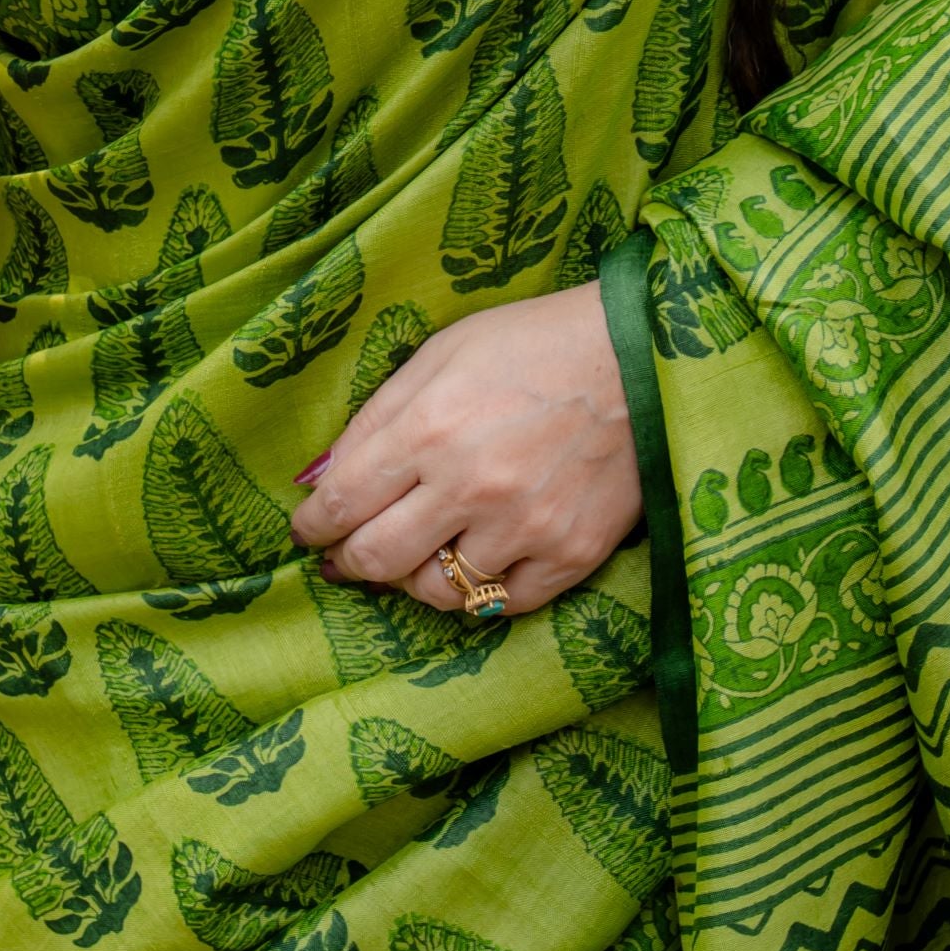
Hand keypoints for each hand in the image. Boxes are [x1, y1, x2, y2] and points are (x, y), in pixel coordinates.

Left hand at [286, 282, 636, 620]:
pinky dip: (479, 592)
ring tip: (422, 552)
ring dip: (416, 577)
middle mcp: (470, 487)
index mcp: (429, 428)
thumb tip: (320, 479)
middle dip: (349, 563)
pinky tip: (477, 562)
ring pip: (438, 593)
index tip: (308, 531)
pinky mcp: (571, 555)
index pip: (340, 504)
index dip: (312, 527)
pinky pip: (502, 606)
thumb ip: (376, 419)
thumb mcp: (440, 356)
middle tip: (348, 557)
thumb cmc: (531, 344)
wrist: (641, 357)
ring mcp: (524, 528)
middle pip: (376, 560)